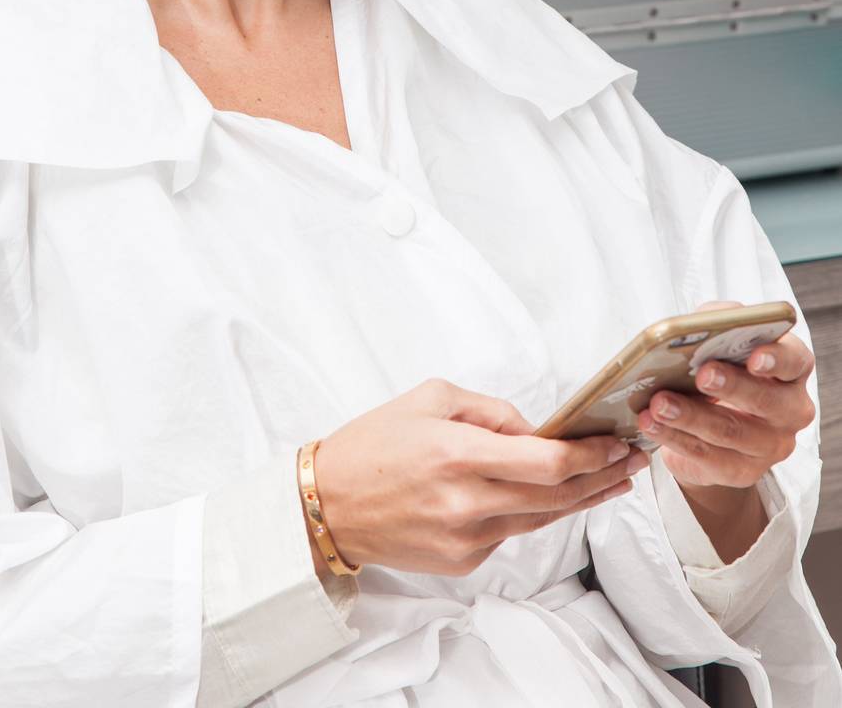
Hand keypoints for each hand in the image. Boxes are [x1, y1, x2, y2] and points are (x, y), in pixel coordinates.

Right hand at [307, 377, 648, 577]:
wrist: (328, 504)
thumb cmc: (375, 443)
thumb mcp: (431, 398)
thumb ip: (491, 411)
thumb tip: (536, 429)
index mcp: (458, 453)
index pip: (546, 462)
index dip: (590, 455)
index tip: (616, 441)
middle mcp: (467, 502)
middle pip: (557, 496)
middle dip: (601, 476)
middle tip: (632, 460)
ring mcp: (466, 538)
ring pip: (542, 519)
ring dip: (582, 499)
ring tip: (612, 481)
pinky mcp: (463, 561)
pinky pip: (512, 533)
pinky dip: (534, 512)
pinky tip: (554, 497)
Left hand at [635, 305, 815, 560]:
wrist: (715, 424)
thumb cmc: (721, 367)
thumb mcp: (722, 341)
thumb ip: (717, 324)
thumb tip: (696, 324)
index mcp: (792, 370)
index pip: (795, 360)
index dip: (777, 358)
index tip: (754, 357)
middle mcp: (790, 410)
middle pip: (766, 400)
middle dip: (732, 386)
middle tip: (702, 375)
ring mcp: (769, 445)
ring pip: (731, 431)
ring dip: (691, 416)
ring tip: (659, 403)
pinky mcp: (742, 470)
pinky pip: (707, 456)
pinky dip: (674, 438)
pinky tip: (651, 424)